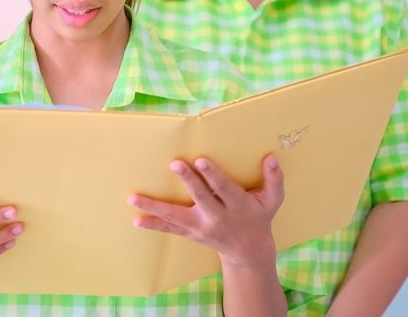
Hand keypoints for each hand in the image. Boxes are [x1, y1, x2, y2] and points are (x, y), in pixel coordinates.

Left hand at [128, 155, 283, 266]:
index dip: (212, 174)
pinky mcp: (190, 233)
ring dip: (154, 207)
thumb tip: (271, 158)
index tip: (200, 160)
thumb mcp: (273, 200)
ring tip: (134, 198)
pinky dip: (153, 225)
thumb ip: (274, 179)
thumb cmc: (259, 217)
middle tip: (174, 163)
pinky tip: (136, 220)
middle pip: (200, 197)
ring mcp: (201, 226)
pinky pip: (169, 229)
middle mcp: (217, 215)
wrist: (249, 250)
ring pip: (176, 216)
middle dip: (188, 180)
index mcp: (236, 204)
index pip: (223, 187)